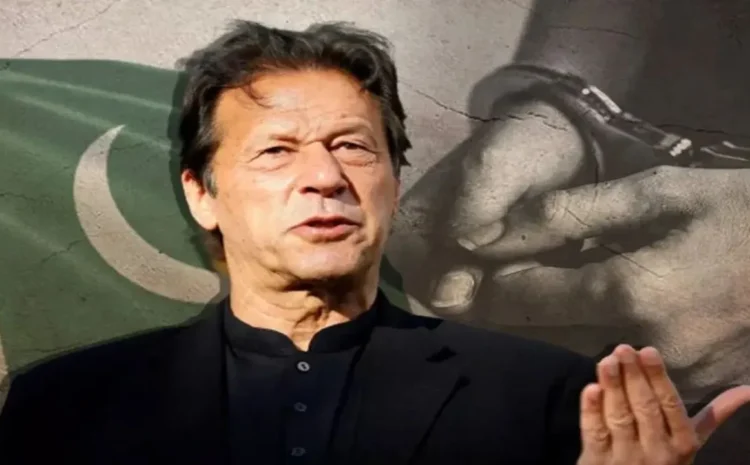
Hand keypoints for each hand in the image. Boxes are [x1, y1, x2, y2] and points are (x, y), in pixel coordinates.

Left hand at [577, 344, 749, 464]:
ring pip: (619, 417)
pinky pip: (594, 433)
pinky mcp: (597, 462)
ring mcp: (626, 457)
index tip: (647, 351)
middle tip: (623, 349)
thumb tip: (747, 390)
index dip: (658, 378)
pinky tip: (590, 389)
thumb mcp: (690, 441)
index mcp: (682, 442)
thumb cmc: (664, 460)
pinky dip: (591, 410)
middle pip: (644, 408)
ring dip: (612, 387)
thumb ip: (713, 415)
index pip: (670, 405)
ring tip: (606, 361)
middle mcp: (657, 450)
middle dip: (633, 377)